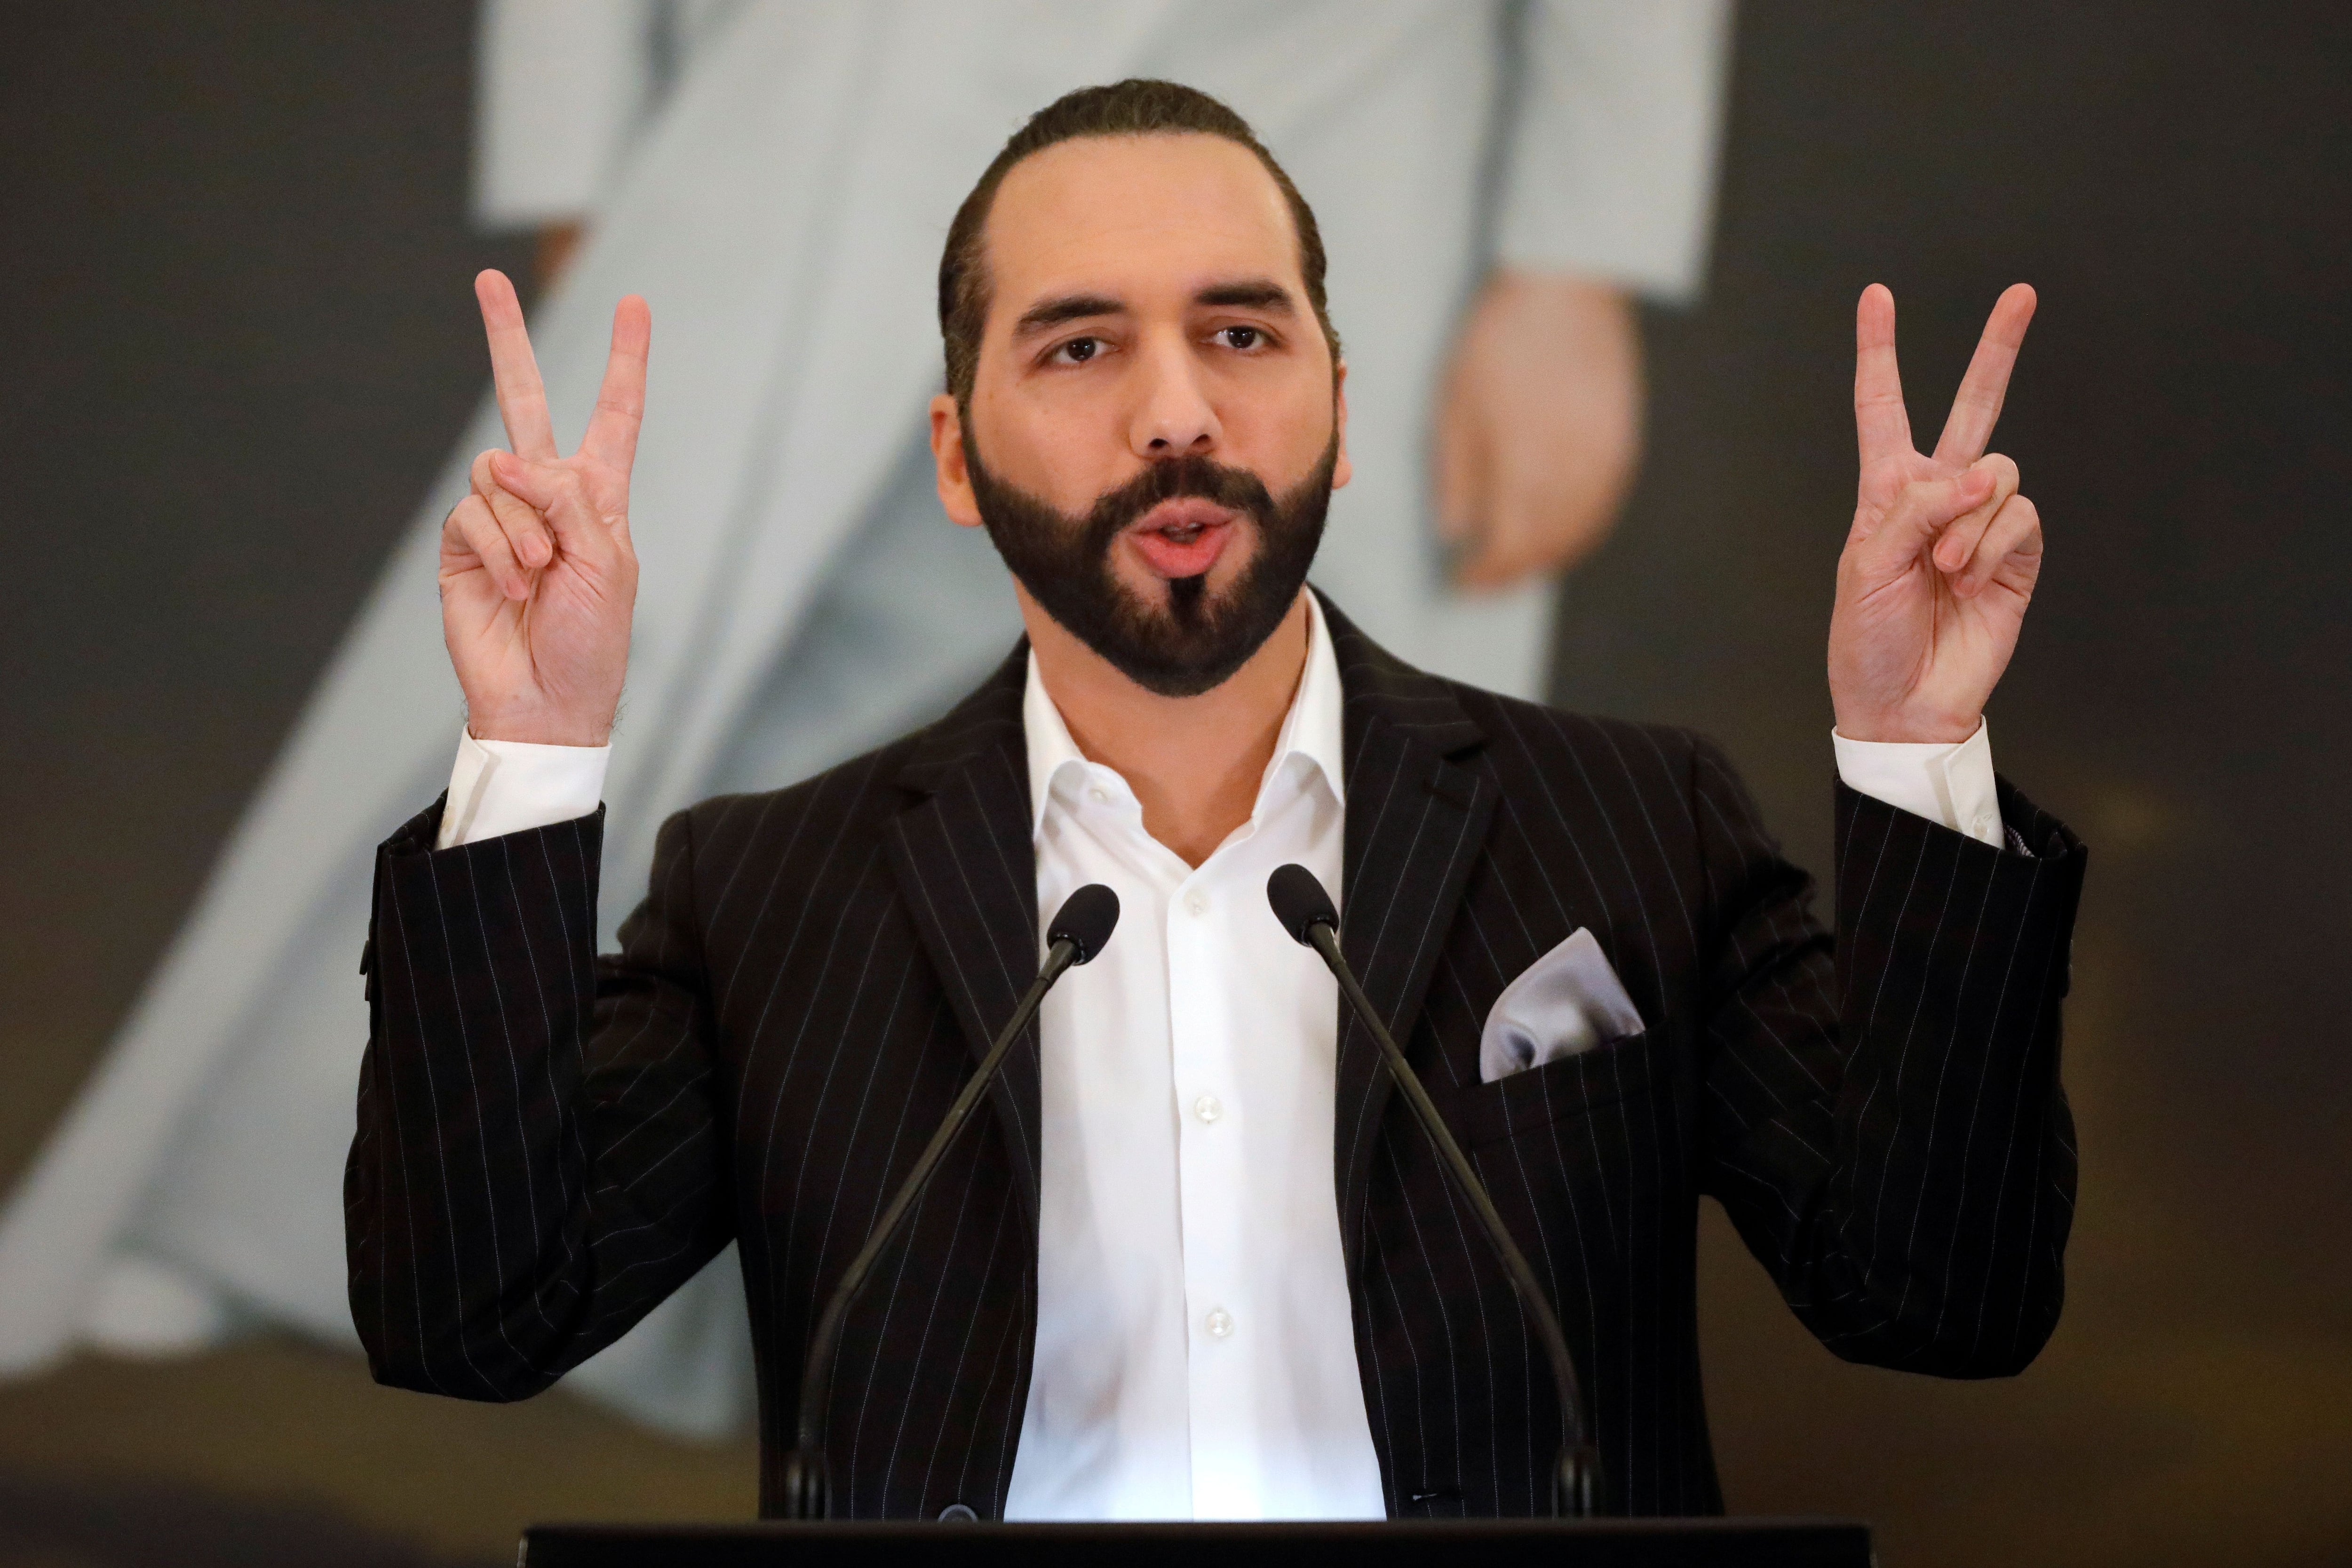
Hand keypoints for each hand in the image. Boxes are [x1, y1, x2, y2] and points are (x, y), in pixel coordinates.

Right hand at [439, 269, 646, 745]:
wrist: (548, 702)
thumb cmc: (591, 642)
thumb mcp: (606, 566)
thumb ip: (567, 502)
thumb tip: (509, 461)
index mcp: (599, 499)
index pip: (613, 417)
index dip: (624, 363)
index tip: (635, 306)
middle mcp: (548, 497)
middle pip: (523, 403)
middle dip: (506, 341)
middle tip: (488, 280)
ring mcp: (501, 518)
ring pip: (496, 474)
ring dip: (522, 527)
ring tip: (539, 576)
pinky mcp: (462, 544)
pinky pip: (471, 515)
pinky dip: (496, 549)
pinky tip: (511, 586)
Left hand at [1435, 271, 1641, 589]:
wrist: (1565, 286)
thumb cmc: (1497, 342)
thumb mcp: (1456, 406)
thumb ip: (1457, 475)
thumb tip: (1455, 533)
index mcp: (1527, 464)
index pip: (1508, 546)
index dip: (1484, 574)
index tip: (1460, 582)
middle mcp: (1574, 471)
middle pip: (1546, 547)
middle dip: (1513, 572)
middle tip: (1485, 582)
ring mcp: (1606, 459)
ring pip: (1579, 532)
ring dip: (1546, 557)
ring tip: (1517, 564)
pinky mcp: (1625, 443)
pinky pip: (1604, 507)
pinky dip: (1578, 531)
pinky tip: (1557, 531)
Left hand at [1827, 283, 2040, 743]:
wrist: (1902, 704)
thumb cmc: (1867, 641)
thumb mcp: (1866, 568)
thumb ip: (1915, 511)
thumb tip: (1976, 477)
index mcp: (1886, 492)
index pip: (1883, 409)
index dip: (1880, 353)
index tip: (1876, 296)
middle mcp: (1937, 497)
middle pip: (1974, 408)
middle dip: (1997, 350)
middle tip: (2021, 294)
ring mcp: (1980, 524)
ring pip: (1998, 473)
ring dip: (1968, 522)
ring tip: (1943, 570)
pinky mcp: (2016, 557)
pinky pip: (2020, 518)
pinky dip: (1993, 547)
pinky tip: (1971, 581)